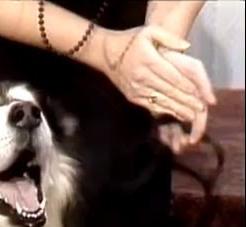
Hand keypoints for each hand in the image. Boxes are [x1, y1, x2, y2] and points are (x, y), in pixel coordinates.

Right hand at [101, 26, 215, 148]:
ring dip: (178, 109)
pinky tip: (176, 114)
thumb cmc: (129, 42)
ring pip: (161, 101)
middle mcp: (142, 76)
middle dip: (186, 100)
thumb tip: (187, 47)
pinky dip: (165, 110)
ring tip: (193, 115)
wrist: (105, 54)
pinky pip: (151, 105)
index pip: (172, 76)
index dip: (187, 86)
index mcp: (148, 60)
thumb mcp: (149, 31)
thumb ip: (169, 38)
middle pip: (169, 91)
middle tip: (202, 107)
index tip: (200, 92)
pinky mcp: (132, 97)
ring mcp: (136, 89)